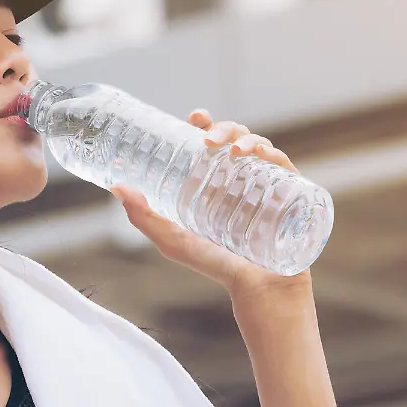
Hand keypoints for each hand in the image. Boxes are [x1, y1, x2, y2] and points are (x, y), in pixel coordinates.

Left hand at [110, 109, 312, 298]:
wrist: (256, 289)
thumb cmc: (216, 265)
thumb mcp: (173, 240)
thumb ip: (144, 217)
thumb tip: (116, 187)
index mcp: (216, 179)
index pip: (213, 141)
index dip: (206, 124)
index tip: (196, 118)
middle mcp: (242, 176)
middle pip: (236, 138)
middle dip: (225, 128)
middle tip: (209, 139)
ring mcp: (267, 184)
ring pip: (260, 146)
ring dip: (248, 138)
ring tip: (234, 152)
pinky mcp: (291, 195)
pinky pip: (286, 166)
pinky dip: (275, 154)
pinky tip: (263, 156)